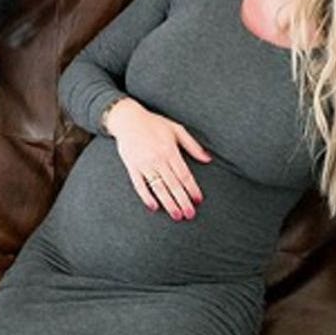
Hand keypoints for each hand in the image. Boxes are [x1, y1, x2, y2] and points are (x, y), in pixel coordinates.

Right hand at [105, 98, 210, 219]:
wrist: (128, 119)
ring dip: (168, 203)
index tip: (198, 200)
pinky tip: (154, 207)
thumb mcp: (176, 129)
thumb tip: (208, 159)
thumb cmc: (154, 123)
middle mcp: (157, 159)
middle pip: (173, 184)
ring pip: (158, 187)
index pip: (184, 175)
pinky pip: (139, 185)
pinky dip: (146, 197)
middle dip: (183, 201)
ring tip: (176, 215)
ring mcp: (144, 164)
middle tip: (190, 214)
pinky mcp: (132, 167)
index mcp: (170, 150)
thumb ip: (192, 145)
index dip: (192, 189)